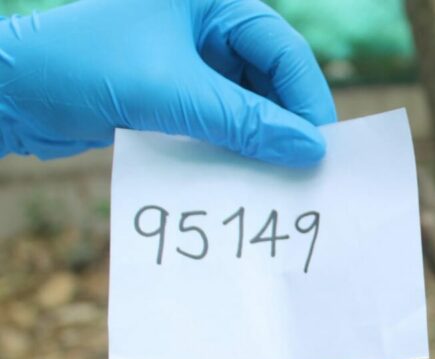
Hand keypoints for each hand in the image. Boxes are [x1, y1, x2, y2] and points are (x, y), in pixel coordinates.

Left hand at [0, 0, 334, 165]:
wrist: (6, 93)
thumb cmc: (80, 67)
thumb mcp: (171, 94)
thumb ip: (244, 122)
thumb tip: (309, 150)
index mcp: (212, 0)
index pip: (281, 49)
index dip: (305, 100)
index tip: (319, 149)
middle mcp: (206, 23)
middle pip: (271, 78)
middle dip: (286, 124)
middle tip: (304, 171)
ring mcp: (190, 58)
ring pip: (248, 103)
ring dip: (260, 141)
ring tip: (276, 180)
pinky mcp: (174, 91)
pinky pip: (220, 119)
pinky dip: (232, 146)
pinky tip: (241, 176)